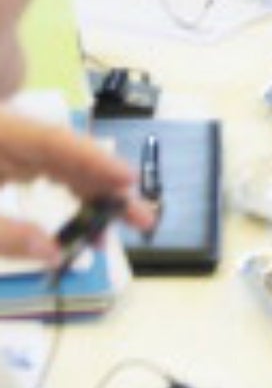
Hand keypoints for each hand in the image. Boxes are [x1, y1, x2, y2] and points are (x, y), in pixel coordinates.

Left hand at [0, 106, 151, 261]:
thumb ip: (6, 236)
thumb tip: (54, 253)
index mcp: (0, 134)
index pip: (55, 141)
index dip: (96, 159)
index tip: (130, 179)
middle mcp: (14, 137)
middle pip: (71, 156)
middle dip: (107, 187)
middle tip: (141, 219)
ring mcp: (14, 150)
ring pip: (65, 168)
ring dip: (94, 197)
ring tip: (117, 230)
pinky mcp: (11, 164)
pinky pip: (51, 175)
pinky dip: (71, 198)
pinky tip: (88, 219)